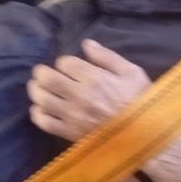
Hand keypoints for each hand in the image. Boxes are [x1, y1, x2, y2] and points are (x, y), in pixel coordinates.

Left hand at [28, 40, 151, 141]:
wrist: (145, 136)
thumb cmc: (140, 101)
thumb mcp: (131, 72)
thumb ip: (107, 57)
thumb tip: (86, 44)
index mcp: (95, 78)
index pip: (65, 63)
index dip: (63, 62)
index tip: (67, 66)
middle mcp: (79, 96)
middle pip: (47, 79)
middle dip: (41, 73)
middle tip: (41, 72)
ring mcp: (73, 116)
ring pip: (42, 99)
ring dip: (35, 91)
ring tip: (37, 87)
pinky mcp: (70, 133)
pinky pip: (45, 123)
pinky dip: (37, 114)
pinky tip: (40, 109)